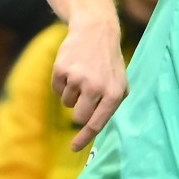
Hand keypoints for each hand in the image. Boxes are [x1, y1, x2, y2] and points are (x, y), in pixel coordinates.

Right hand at [52, 20, 128, 149]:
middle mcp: (96, 87)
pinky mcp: (61, 69)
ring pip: (67, 102)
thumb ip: (112, 105)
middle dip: (79, 111)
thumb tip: (95, 128)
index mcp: (113, 94)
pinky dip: (62, 83)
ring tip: (82, 75)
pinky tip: (72, 69)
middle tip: (85, 96)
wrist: (95, 30)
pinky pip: (57, 89)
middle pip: (78, 117)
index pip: (96, 123)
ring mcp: (77, 78)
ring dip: (72, 94)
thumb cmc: (109, 62)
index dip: (84, 138)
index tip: (74, 148)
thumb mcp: (121, 82)